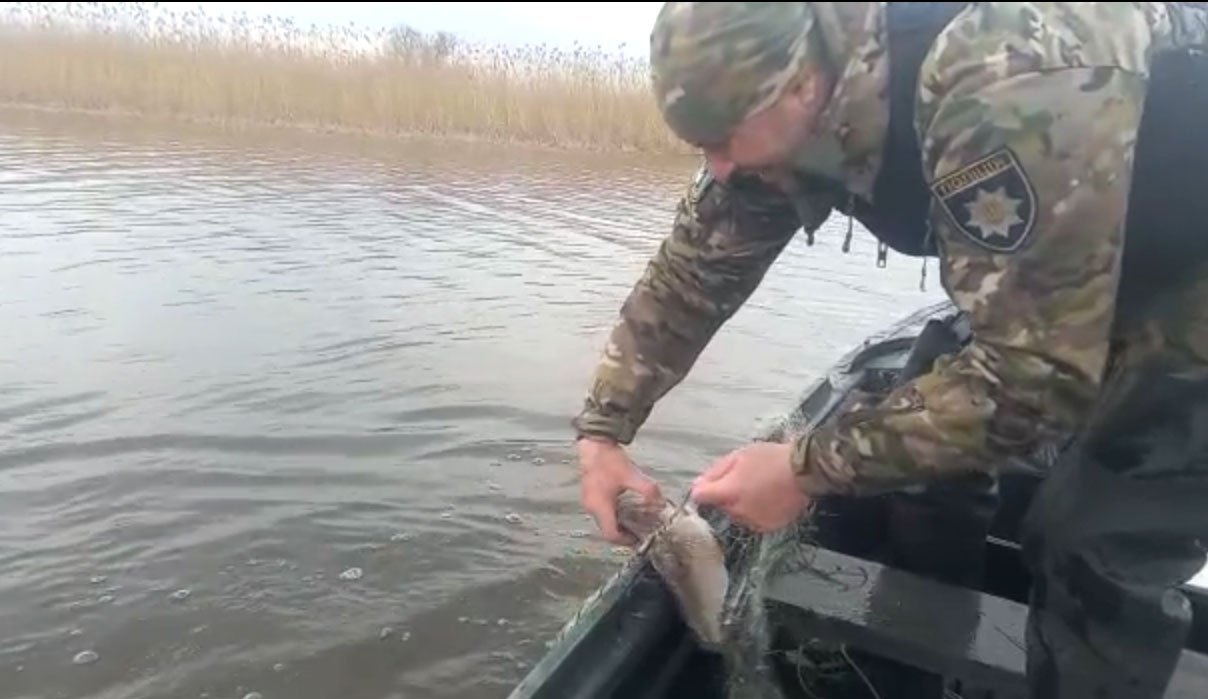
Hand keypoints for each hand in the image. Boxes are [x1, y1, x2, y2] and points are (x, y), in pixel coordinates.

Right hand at [577, 436, 662, 545]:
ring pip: (604, 521)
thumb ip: (648, 491)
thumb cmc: (609, 460)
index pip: (611, 535)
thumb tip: (661, 502)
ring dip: (619, 523)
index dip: (626, 541)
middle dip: (624, 533)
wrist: (594, 444)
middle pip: (607, 530)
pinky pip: (602, 512)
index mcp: (600, 507)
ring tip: (636, 520)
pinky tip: (626, 506)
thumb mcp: (632, 475)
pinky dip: (613, 514)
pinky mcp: (590, 495)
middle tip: (640, 531)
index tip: (639, 539)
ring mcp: (589, 501)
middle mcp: (591, 508)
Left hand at [690, 441, 810, 531]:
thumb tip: (697, 486)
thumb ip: (716, 472)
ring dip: (741, 505)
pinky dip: (757, 512)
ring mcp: (754, 523)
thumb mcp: (740, 455)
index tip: (710, 483)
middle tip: (744, 478)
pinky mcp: (769, 528)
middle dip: (727, 495)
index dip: (703, 488)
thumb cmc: (771, 458)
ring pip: (737, 514)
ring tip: (759, 488)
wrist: (805, 471)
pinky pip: (754, 520)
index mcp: (729, 493)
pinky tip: (769, 498)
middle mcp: (738, 512)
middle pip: (720, 506)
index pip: (699, 496)